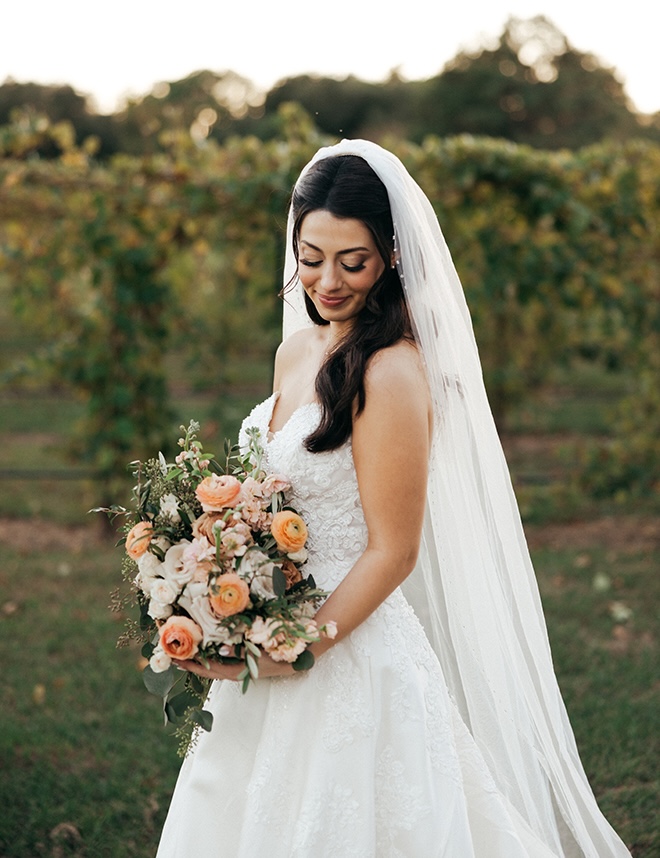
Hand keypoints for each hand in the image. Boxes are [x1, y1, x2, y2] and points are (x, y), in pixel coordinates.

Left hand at [172, 651, 295, 681]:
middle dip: (191, 664)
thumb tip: (221, 649)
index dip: (191, 664)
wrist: (297, 660)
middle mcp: (235, 673)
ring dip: (201, 662)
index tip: (175, 659)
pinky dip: (212, 659)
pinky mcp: (245, 666)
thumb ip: (240, 650)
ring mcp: (240, 671)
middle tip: (174, 656)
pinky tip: (208, 651)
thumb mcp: (258, 651)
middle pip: (208, 671)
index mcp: (236, 672)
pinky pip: (224, 664)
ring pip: (215, 668)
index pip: (208, 669)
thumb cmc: (277, 655)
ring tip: (187, 653)